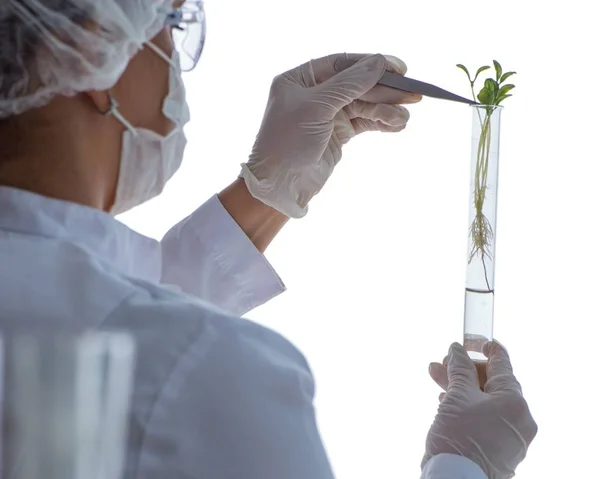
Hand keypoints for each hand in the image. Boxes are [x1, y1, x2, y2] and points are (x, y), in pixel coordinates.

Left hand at [240, 53, 420, 217]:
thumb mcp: (317, 108)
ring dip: (385, 111)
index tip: (399, 69)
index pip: (342, 63)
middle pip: (357, 84)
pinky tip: (396, 125)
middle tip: (413, 94)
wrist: (280, 187)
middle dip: (384, 90)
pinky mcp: (338, 133)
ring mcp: (327, 113)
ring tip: (403, 120)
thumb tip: (378, 62)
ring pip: (364, 104)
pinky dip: (380, 123)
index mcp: (300, 78)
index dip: (371, 64)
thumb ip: (349, 84)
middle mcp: (314, 92)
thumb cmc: (287, 143)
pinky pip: (364, 122)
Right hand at [423, 342, 537, 478]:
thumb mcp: (457, 396)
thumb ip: (459, 369)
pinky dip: (468, 407)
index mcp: (515, 401)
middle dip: (463, 370)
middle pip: (491, 383)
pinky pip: (485, 418)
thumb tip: (458, 349)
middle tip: (442, 363)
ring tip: (437, 379)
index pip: (502, 364)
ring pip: (485, 401)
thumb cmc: (459, 437)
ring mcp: (511, 436)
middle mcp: (520, 418)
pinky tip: (446, 402)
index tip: (472, 339)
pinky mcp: (500, 448)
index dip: (485, 347)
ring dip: (461, 387)